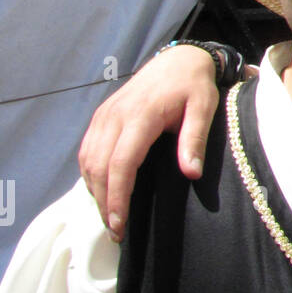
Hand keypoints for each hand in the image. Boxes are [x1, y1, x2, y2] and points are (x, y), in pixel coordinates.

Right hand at [78, 44, 220, 240]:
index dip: (117, 197)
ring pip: (88, 161)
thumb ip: (195, 140)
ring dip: (95, 192)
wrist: (178, 60)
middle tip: (116, 233)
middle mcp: (114, 116)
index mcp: (140, 115)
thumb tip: (191, 174)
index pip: (121, 163)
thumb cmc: (194, 86)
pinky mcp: (101, 117)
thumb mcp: (204, 108)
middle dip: (104, 203)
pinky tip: (103, 192)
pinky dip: (91, 175)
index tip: (119, 224)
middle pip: (99, 167)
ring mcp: (104, 116)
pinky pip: (87, 151)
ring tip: (110, 218)